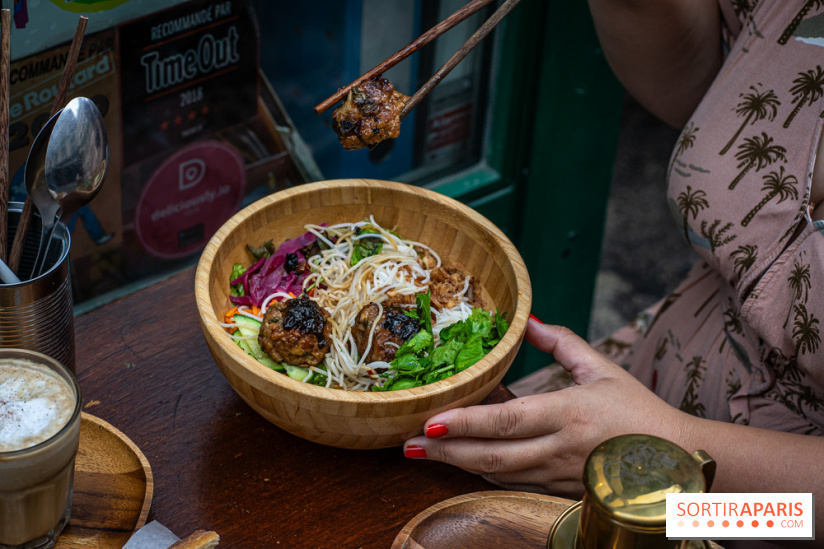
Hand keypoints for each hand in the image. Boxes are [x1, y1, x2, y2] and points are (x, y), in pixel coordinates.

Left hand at [403, 319, 693, 496]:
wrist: (673, 462)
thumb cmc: (638, 411)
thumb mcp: (602, 369)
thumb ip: (562, 343)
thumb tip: (528, 321)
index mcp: (568, 413)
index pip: (508, 422)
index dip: (466, 424)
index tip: (431, 422)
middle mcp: (558, 449)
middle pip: (492, 456)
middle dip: (445, 452)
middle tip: (408, 444)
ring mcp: (556, 476)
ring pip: (497, 475)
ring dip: (456, 466)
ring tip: (420, 453)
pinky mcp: (558, 492)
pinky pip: (511, 485)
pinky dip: (482, 474)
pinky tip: (459, 462)